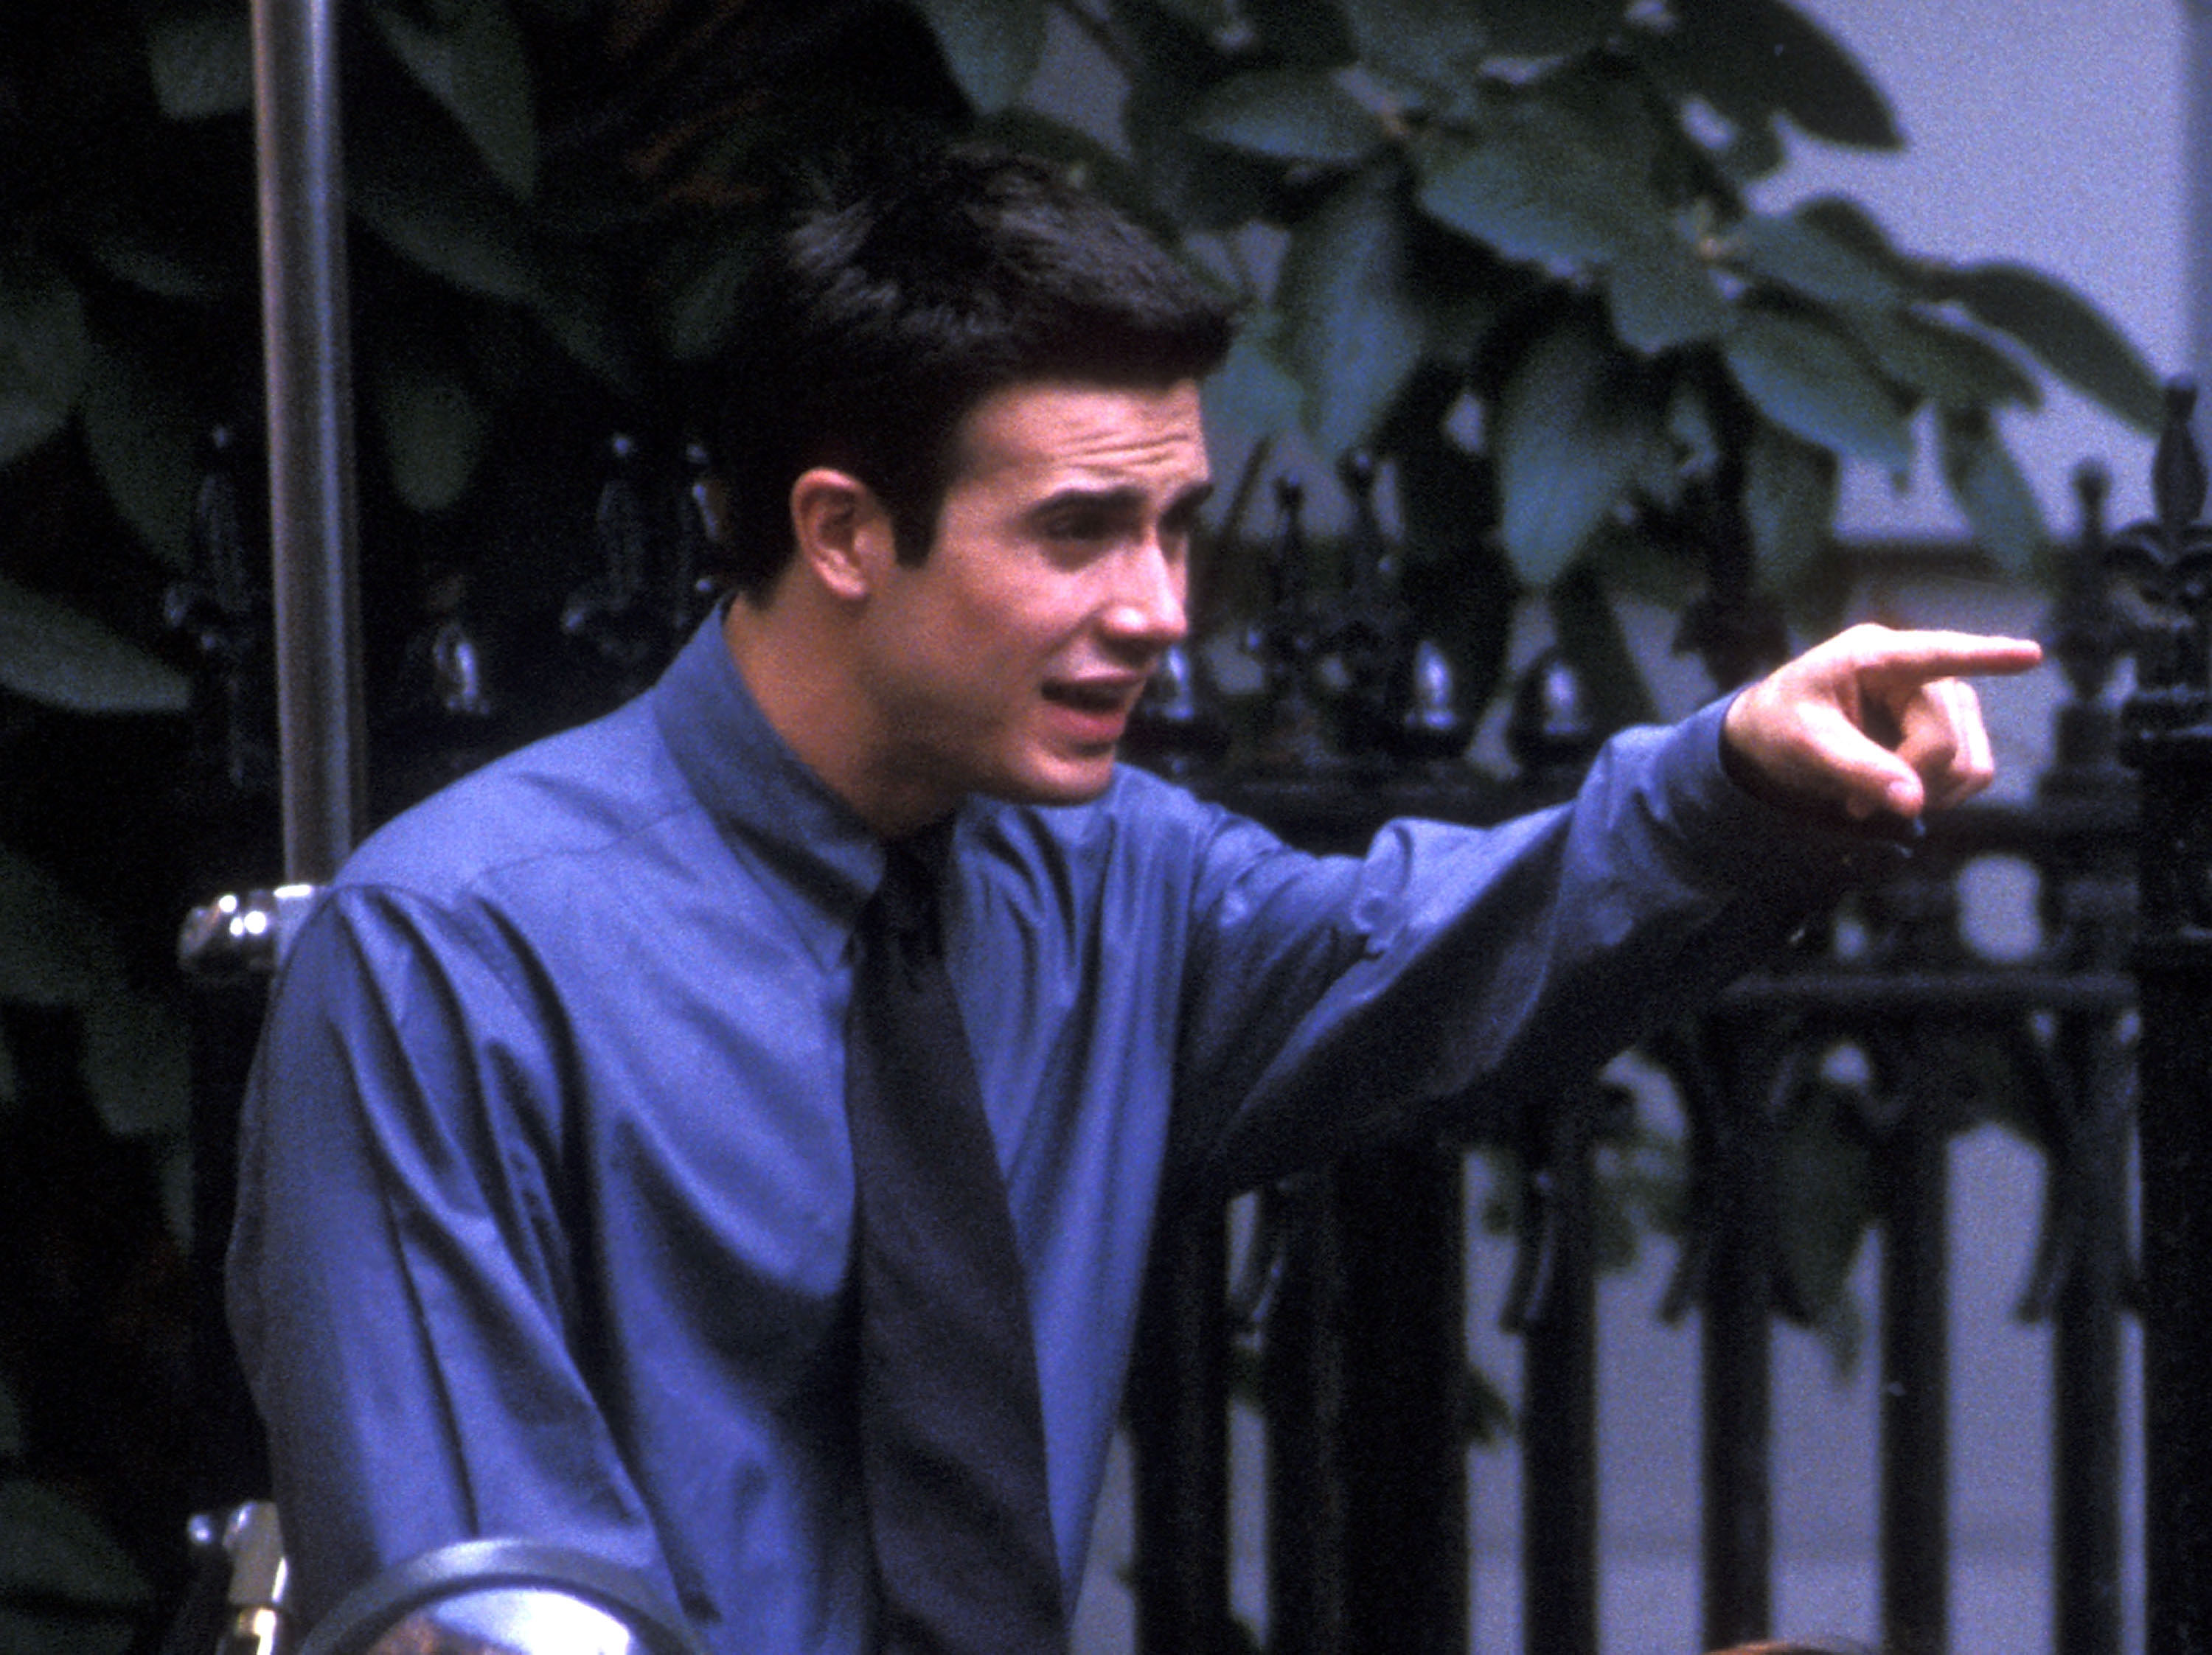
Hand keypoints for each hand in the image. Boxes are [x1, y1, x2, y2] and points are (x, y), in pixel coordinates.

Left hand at [1721, 623, 2043, 821]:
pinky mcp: (1951, 724)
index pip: (1935, 654)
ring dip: (1928, 791)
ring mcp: (1940, 696)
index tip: (2031, 654)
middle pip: (1943, 739)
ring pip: (1969, 759)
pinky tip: (1904, 791)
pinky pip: (1976, 770)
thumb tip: (1913, 803)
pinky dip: (1944, 792)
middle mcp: (1916, 669)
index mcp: (1872, 655)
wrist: (1775, 735)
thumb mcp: (1805, 746)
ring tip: (1875, 796)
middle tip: (1855, 804)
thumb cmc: (1782, 726)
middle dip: (1904, 779)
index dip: (1985, 656)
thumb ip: (1856, 769)